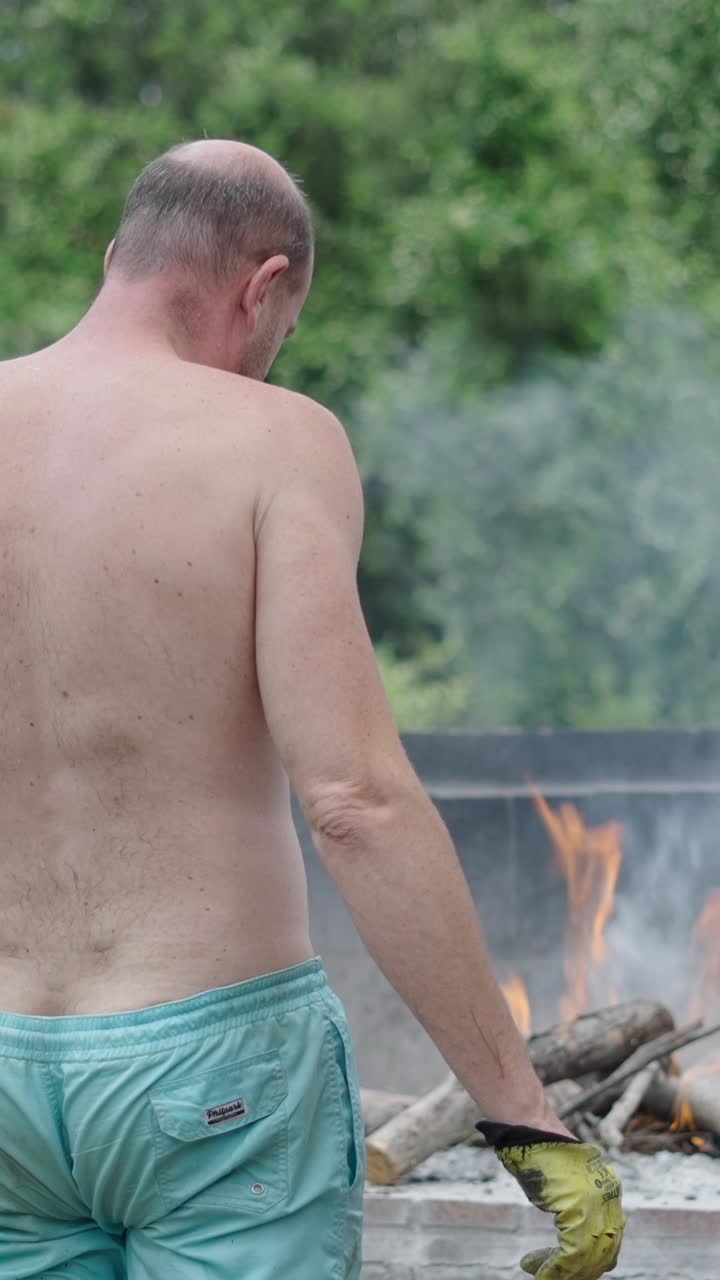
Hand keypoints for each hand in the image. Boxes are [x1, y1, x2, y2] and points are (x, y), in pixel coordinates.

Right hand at [476, 1121, 626, 1278]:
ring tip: (538, 1273)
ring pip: (589, 1257)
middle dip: (576, 1271)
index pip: (610, 1243)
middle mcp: (610, 1197)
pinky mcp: (579, 1204)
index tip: (561, 1270)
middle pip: (603, 1254)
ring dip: (562, 1272)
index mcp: (611, 1192)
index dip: (587, 1263)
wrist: (529, 1127)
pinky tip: (535, 1267)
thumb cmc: (540, 1156)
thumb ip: (580, 1210)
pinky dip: (554, 1267)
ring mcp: (597, 1201)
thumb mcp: (566, 1186)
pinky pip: (573, 1252)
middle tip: (549, 1275)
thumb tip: (578, 1249)